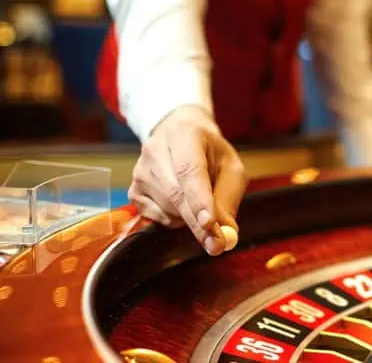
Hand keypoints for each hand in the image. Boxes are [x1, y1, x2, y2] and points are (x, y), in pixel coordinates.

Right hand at [128, 106, 247, 255]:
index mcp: (184, 135)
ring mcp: (140, 171)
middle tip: (217, 244)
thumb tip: (226, 231)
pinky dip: (175, 220)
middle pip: (176, 194)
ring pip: (167, 209)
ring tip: (200, 201)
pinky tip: (182, 203)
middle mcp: (155, 150)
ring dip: (190, 219)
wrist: (180, 134)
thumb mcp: (230, 166)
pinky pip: (156, 217)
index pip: (189, 171)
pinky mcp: (133, 190)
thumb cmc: (209, 152)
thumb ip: (228, 197)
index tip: (211, 225)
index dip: (200, 201)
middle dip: (198, 223)